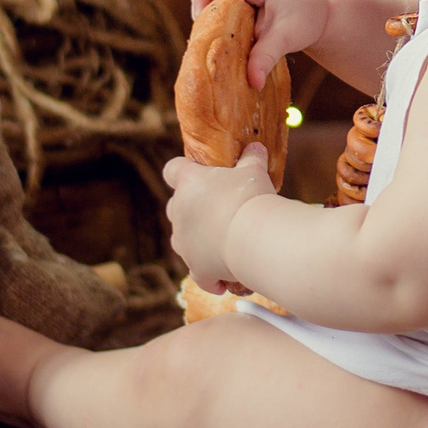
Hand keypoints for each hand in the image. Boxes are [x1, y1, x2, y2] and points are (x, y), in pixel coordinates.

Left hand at [163, 144, 276, 293]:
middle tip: (217, 209)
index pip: (172, 169)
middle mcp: (179, 211)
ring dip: (197, 240)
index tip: (196, 173)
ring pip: (182, 239)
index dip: (181, 170)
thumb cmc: (251, 198)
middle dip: (191, 208)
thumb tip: (256, 147)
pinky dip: (209, 276)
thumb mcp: (254, 172)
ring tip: (222, 242)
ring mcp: (183, 242)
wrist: (254, 238)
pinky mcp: (195, 267)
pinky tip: (223, 281)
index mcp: (188, 182)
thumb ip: (251, 159)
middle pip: (174, 206)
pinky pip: (199, 273)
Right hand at [191, 0, 329, 88]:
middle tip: (214, 37)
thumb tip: (254, 82)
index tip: (205, 27)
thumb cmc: (307, 20)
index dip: (202, 1)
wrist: (321, 12)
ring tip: (226, 34)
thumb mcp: (287, 39)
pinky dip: (221, 9)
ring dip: (214, 11)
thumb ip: (266, 58)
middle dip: (206, 11)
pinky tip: (233, 28)